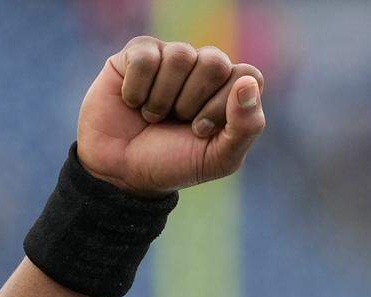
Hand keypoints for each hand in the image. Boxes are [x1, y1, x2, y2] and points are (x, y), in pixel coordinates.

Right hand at [76, 36, 265, 197]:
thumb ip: (246, 126)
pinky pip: (145, 58)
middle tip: (178, 120)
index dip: (223, 105)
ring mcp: (171, 56)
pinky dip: (137, 90)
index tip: (200, 131)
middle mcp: (205, 68)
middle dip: (193, 101)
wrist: (122, 171)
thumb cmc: (174, 163)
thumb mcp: (219, 158)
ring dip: (163, 99)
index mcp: (231, 90)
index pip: (249, 76)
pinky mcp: (138, 52)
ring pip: (180, 56)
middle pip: (216, 61)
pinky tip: (133, 103)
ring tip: (154, 116)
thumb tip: (248, 83)